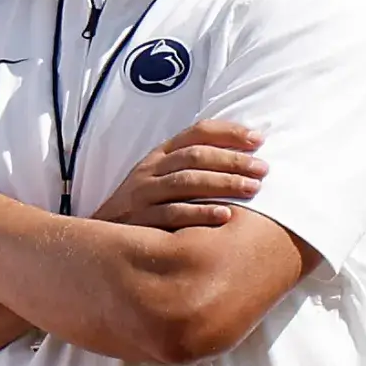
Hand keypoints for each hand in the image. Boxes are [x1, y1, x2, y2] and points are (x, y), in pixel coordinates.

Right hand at [91, 120, 266, 229]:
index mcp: (159, 154)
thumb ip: (191, 166)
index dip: (228, 132)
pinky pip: (173, 214)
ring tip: (253, 188)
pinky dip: (200, 214)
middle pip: (195, 156)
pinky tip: (225, 216)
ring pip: (186, 182)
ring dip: (222, 183)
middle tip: (263, 169)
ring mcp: (144, 194)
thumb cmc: (145, 205)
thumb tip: (245, 156)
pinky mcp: (141, 220)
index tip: (259, 140)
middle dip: (232, 160)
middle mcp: (150, 170)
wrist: (102, 233)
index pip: (196, 133)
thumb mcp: (160, 177)